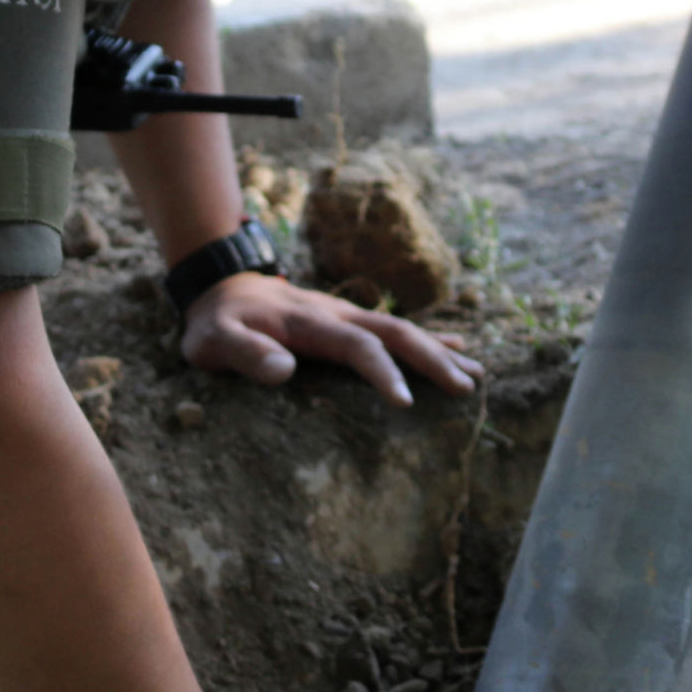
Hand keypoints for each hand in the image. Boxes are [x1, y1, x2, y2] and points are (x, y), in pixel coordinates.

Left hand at [178, 271, 480, 404]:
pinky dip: (430, 340)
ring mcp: (345, 316)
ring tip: (477, 376)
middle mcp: (336, 315)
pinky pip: (394, 331)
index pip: (356, 345)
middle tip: (466, 390)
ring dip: (440, 351)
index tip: (405, 403)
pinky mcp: (347, 322)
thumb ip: (244, 354)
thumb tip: (286, 369)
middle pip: (394, 333)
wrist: (219, 288)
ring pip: (402, 330)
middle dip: (432, 359)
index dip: (382, 372)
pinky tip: (459, 351)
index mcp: (309, 322)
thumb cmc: (215, 324)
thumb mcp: (214, 341)